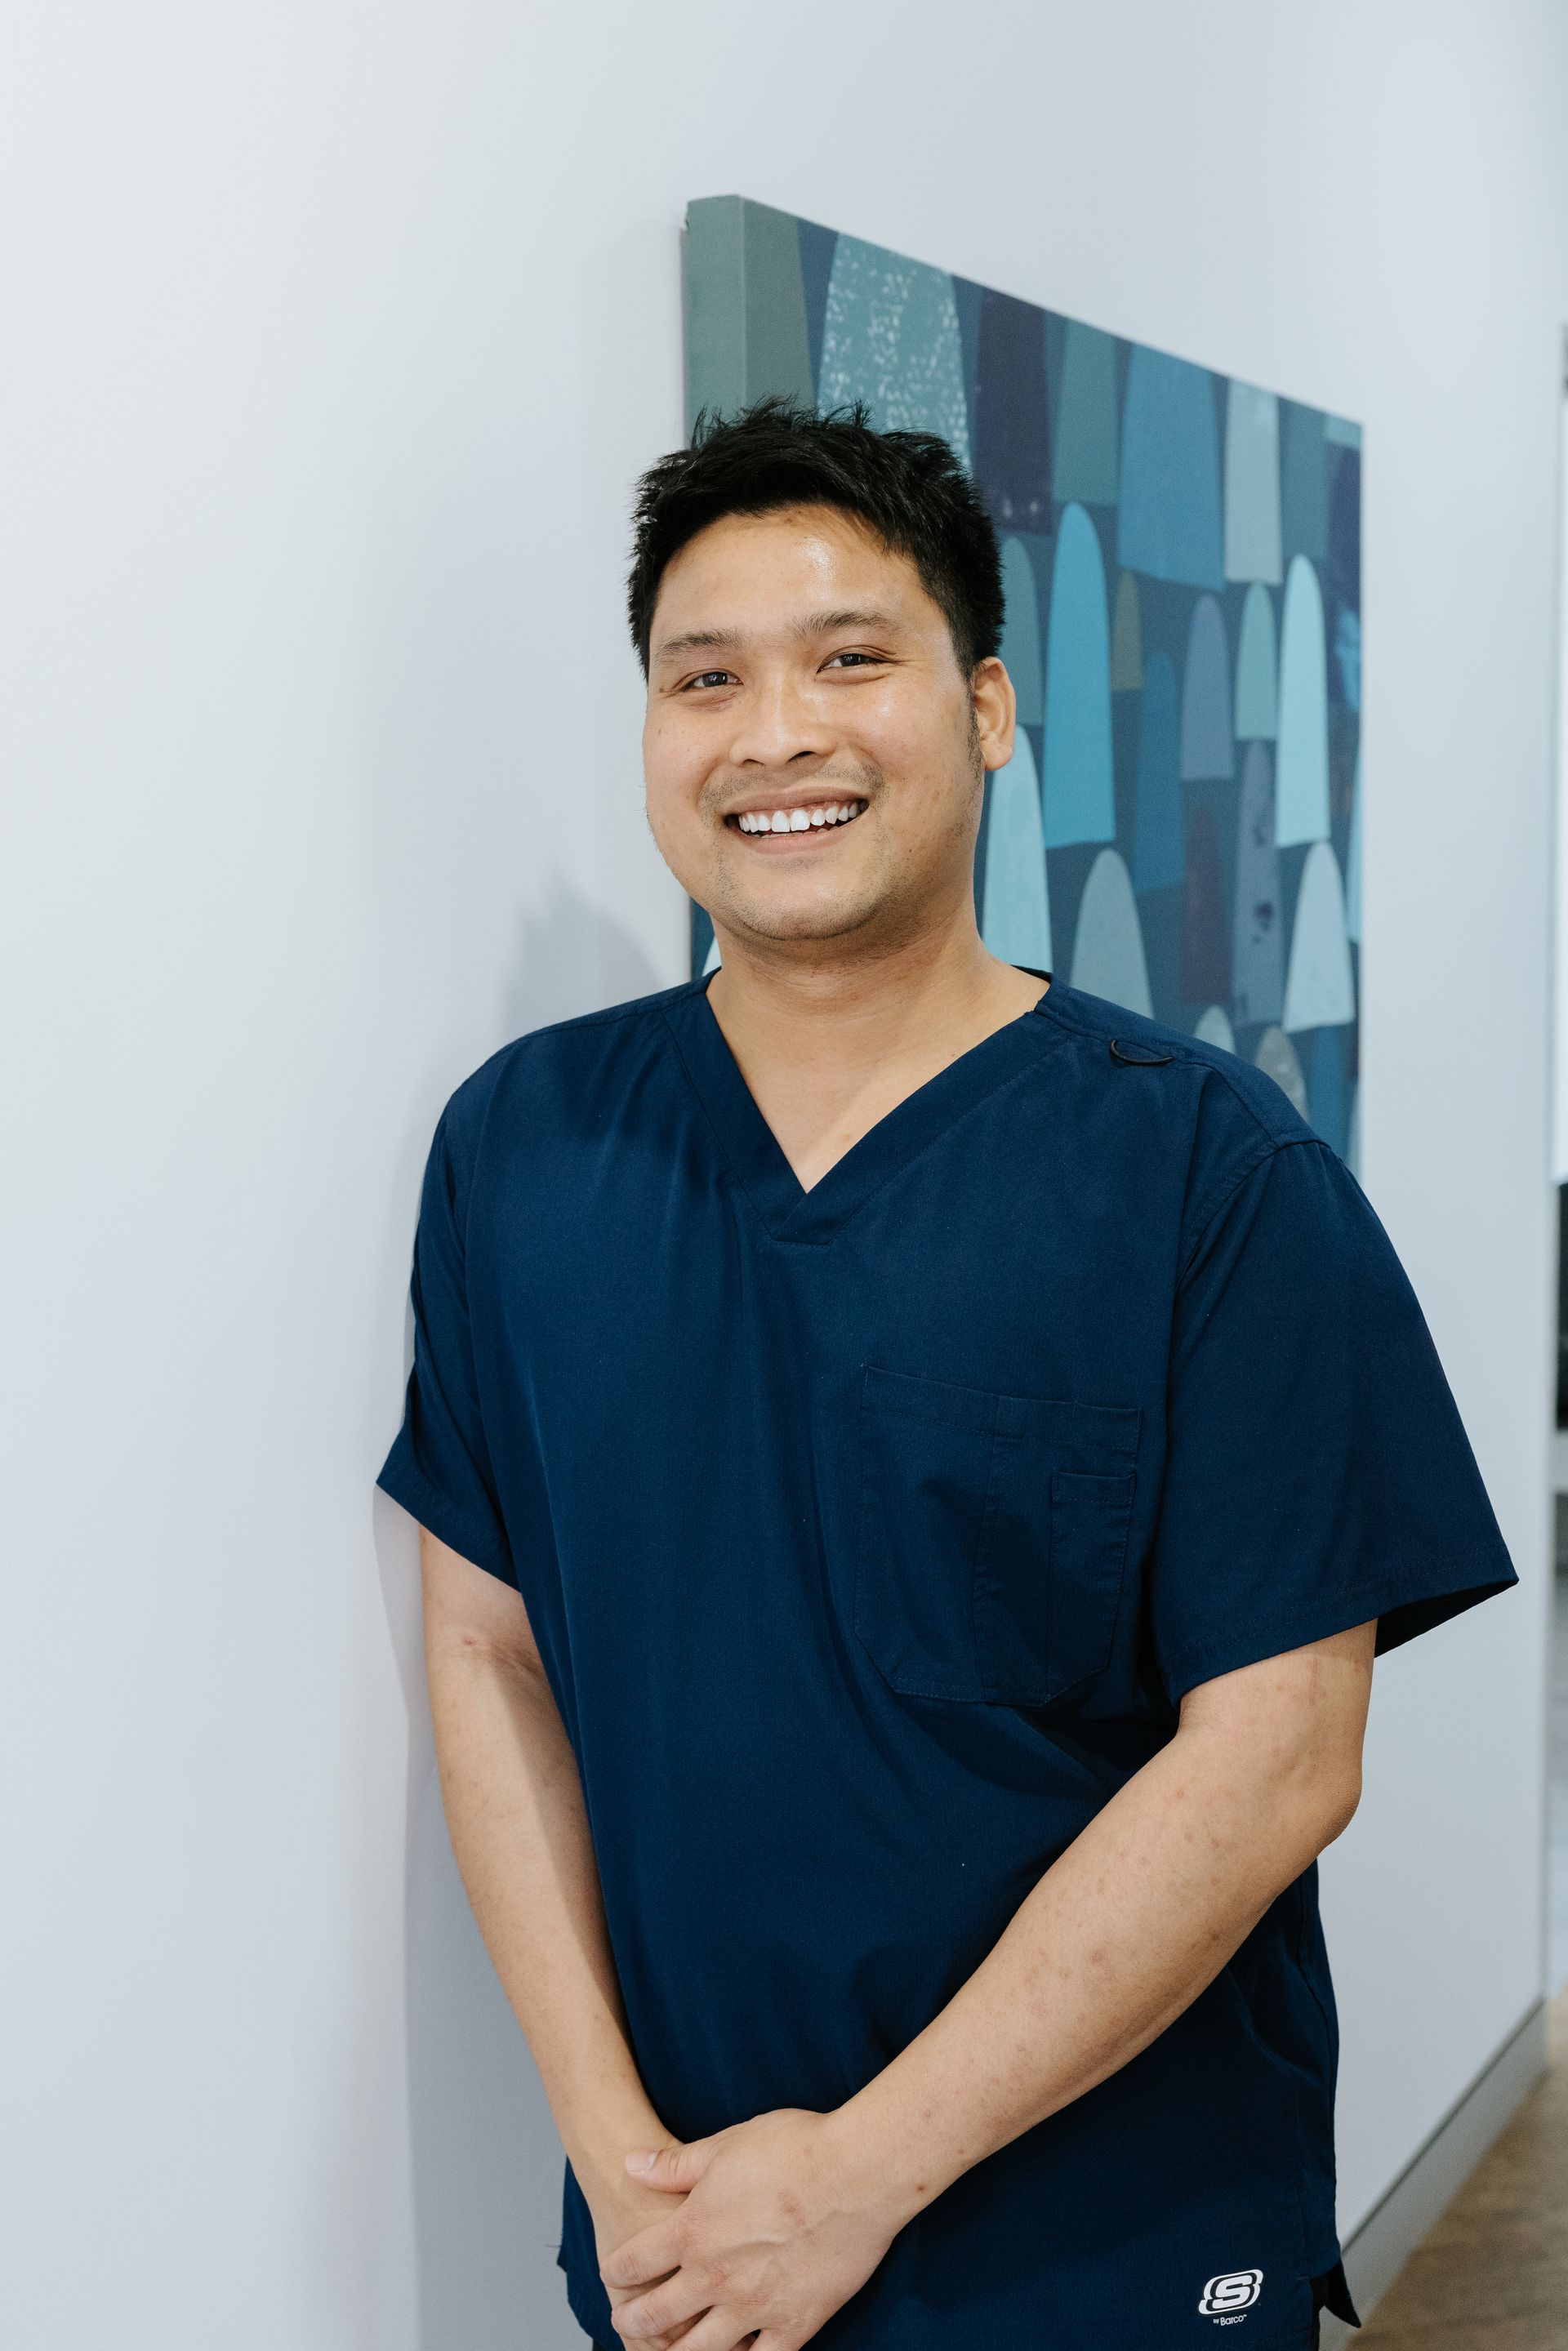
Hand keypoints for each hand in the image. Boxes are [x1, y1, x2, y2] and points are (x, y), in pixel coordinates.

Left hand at [599, 2106, 902, 2350]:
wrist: (858, 2173)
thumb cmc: (795, 2149)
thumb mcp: (726, 2144)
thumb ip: (674, 2164)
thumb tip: (631, 2164)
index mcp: (692, 2231)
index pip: (633, 2263)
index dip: (618, 2270)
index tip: (616, 2272)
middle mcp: (715, 2277)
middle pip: (655, 2316)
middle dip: (635, 2320)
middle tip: (629, 2321)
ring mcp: (754, 2306)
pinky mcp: (795, 2324)